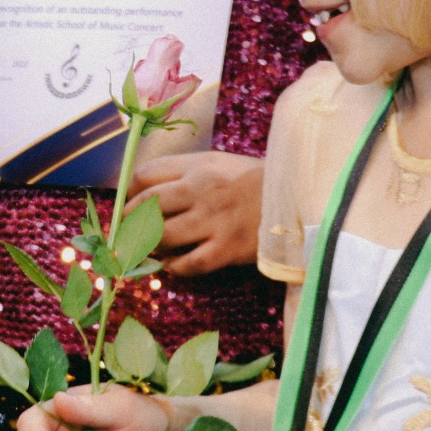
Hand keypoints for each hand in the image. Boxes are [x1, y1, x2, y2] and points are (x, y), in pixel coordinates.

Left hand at [127, 151, 263, 274]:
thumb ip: (190, 173)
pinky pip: (187, 264)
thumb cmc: (260, 181)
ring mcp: (213, 221)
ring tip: (152, 250)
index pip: (145, 176)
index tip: (130, 204)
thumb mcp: (223, 163)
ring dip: (150, 246)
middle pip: (145, 207)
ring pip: (161, 237)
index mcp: (199, 166)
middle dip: (129, 223)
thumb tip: (152, 191)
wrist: (302, 197)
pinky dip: (174, 267)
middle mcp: (200, 190)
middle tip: (128, 234)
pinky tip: (174, 265)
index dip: (130, 192)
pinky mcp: (226, 249)